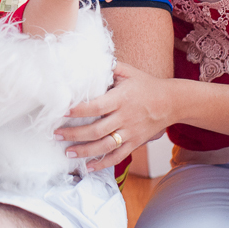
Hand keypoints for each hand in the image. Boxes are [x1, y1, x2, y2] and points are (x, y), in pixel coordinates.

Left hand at [53, 61, 169, 171]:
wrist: (171, 102)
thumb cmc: (146, 84)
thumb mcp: (129, 72)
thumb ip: (109, 67)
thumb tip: (87, 61)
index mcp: (121, 98)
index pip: (96, 106)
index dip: (78, 110)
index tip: (62, 112)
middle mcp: (125, 117)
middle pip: (96, 130)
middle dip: (74, 133)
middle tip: (57, 134)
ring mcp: (130, 132)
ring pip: (105, 146)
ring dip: (85, 151)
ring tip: (67, 152)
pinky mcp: (135, 143)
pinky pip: (118, 156)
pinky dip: (103, 163)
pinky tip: (88, 166)